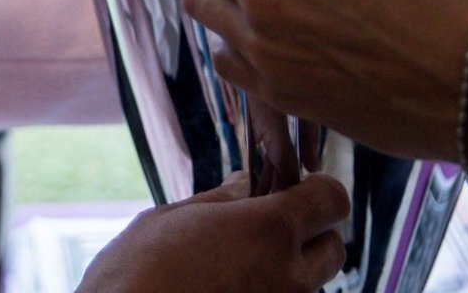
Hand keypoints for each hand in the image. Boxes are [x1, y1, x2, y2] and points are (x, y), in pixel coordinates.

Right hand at [76, 172, 347, 292]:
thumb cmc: (134, 274)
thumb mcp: (168, 220)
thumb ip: (218, 202)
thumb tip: (243, 184)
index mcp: (268, 231)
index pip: (332, 201)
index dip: (318, 190)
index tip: (293, 187)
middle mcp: (288, 277)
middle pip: (333, 250)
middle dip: (312, 234)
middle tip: (269, 228)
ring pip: (308, 287)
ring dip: (288, 272)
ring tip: (239, 265)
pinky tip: (227, 289)